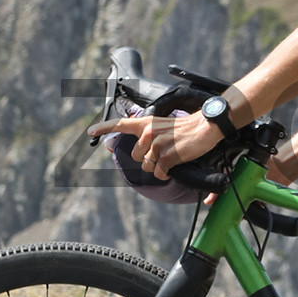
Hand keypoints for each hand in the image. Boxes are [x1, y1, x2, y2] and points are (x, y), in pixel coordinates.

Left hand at [91, 110, 216, 177]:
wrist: (206, 127)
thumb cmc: (187, 128)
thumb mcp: (163, 126)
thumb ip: (148, 134)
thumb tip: (138, 151)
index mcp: (146, 123)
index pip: (120, 124)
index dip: (104, 128)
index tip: (90, 132)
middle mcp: (148, 132)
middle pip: (136, 157)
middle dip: (148, 159)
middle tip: (164, 153)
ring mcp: (157, 144)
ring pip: (147, 166)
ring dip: (158, 167)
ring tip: (171, 157)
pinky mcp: (167, 155)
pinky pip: (159, 173)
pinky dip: (166, 174)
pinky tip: (174, 166)